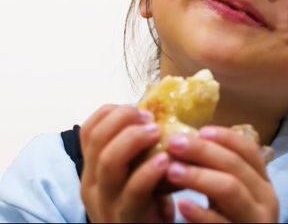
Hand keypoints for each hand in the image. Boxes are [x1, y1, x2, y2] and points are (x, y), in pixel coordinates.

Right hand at [79, 104, 174, 222]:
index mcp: (93, 170)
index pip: (89, 130)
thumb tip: (159, 114)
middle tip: (151, 117)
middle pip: (97, 140)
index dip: (112, 112)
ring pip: (108, 161)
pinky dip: (149, 171)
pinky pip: (134, 190)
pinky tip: (165, 161)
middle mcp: (93, 184)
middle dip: (124, 119)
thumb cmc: (148, 204)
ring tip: (157, 131)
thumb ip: (138, 150)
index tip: (139, 109)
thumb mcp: (135, 172)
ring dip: (134, 139)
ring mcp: (107, 202)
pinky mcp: (128, 217)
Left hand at [164, 126, 278, 222]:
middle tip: (174, 143)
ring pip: (230, 188)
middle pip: (236, 165)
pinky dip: (200, 213)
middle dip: (204, 151)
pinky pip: (220, 223)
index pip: (250, 150)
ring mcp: (255, 220)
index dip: (225, 137)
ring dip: (198, 176)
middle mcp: (265, 199)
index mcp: (263, 182)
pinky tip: (182, 205)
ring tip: (171, 170)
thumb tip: (191, 139)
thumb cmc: (231, 223)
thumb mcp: (231, 195)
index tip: (200, 129)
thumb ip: (221, 172)